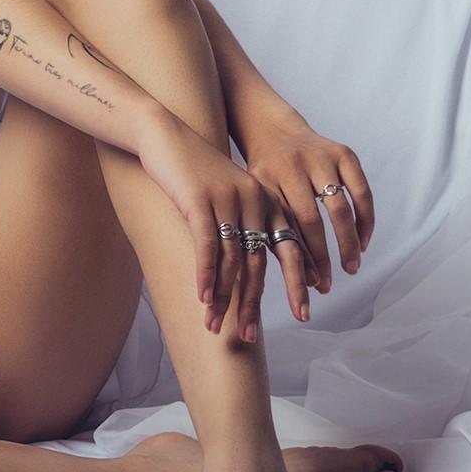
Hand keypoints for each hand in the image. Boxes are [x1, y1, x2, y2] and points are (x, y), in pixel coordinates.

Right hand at [136, 113, 314, 340]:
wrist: (165, 136)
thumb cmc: (193, 172)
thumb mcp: (225, 197)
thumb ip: (241, 225)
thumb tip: (248, 266)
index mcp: (267, 200)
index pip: (290, 247)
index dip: (298, 281)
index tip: (304, 312)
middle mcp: (254, 200)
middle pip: (260, 261)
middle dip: (254, 302)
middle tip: (252, 335)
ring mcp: (228, 200)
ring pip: (231, 259)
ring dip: (223, 298)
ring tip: (215, 327)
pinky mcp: (200, 199)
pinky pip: (207, 246)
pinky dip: (206, 276)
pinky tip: (203, 299)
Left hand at [239, 110, 374, 322]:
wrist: (273, 131)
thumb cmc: (263, 177)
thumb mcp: (256, 199)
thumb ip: (271, 232)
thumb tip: (302, 281)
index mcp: (265, 182)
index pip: (283, 229)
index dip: (297, 261)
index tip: (308, 289)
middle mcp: (292, 168)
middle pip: (310, 221)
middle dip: (322, 257)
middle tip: (330, 286)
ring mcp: (320, 159)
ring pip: (339, 208)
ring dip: (348, 241)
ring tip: (351, 266)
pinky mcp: (344, 153)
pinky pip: (361, 191)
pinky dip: (365, 218)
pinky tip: (363, 240)